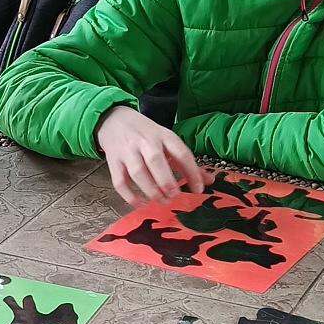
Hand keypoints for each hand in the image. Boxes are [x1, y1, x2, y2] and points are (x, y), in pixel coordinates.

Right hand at [95, 105, 212, 207]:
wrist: (113, 120)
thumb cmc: (145, 134)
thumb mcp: (167, 141)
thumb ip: (186, 162)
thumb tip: (209, 181)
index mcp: (163, 135)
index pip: (181, 152)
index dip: (192, 172)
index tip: (198, 189)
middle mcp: (144, 142)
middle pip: (156, 161)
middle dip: (167, 182)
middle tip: (175, 195)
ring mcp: (127, 152)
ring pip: (138, 173)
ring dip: (152, 191)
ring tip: (163, 201)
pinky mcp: (113, 162)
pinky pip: (120, 182)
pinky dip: (131, 197)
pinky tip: (143, 203)